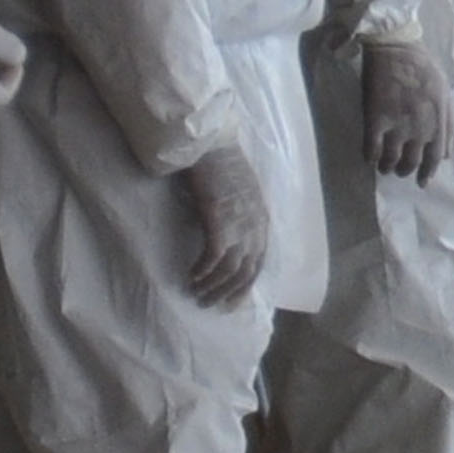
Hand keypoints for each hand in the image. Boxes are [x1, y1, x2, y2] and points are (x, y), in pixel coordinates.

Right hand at [180, 144, 269, 308]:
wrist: (212, 147)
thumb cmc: (221, 169)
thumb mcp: (239, 199)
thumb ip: (238, 220)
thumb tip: (224, 242)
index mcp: (262, 222)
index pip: (260, 264)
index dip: (245, 286)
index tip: (231, 303)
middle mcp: (256, 227)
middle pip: (247, 272)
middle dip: (227, 293)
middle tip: (209, 305)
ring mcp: (240, 226)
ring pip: (230, 270)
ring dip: (213, 287)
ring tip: (196, 295)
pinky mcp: (220, 222)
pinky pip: (214, 258)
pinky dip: (203, 271)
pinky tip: (191, 277)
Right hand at [360, 36, 450, 181]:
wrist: (396, 49)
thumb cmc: (424, 69)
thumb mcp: (446, 94)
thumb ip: (448, 123)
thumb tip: (445, 153)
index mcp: (439, 121)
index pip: (436, 156)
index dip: (428, 172)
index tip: (422, 182)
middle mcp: (421, 128)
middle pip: (412, 161)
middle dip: (405, 170)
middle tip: (399, 171)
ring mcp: (398, 124)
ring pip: (390, 159)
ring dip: (387, 167)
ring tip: (383, 167)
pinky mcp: (376, 119)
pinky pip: (371, 148)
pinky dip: (370, 157)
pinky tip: (368, 157)